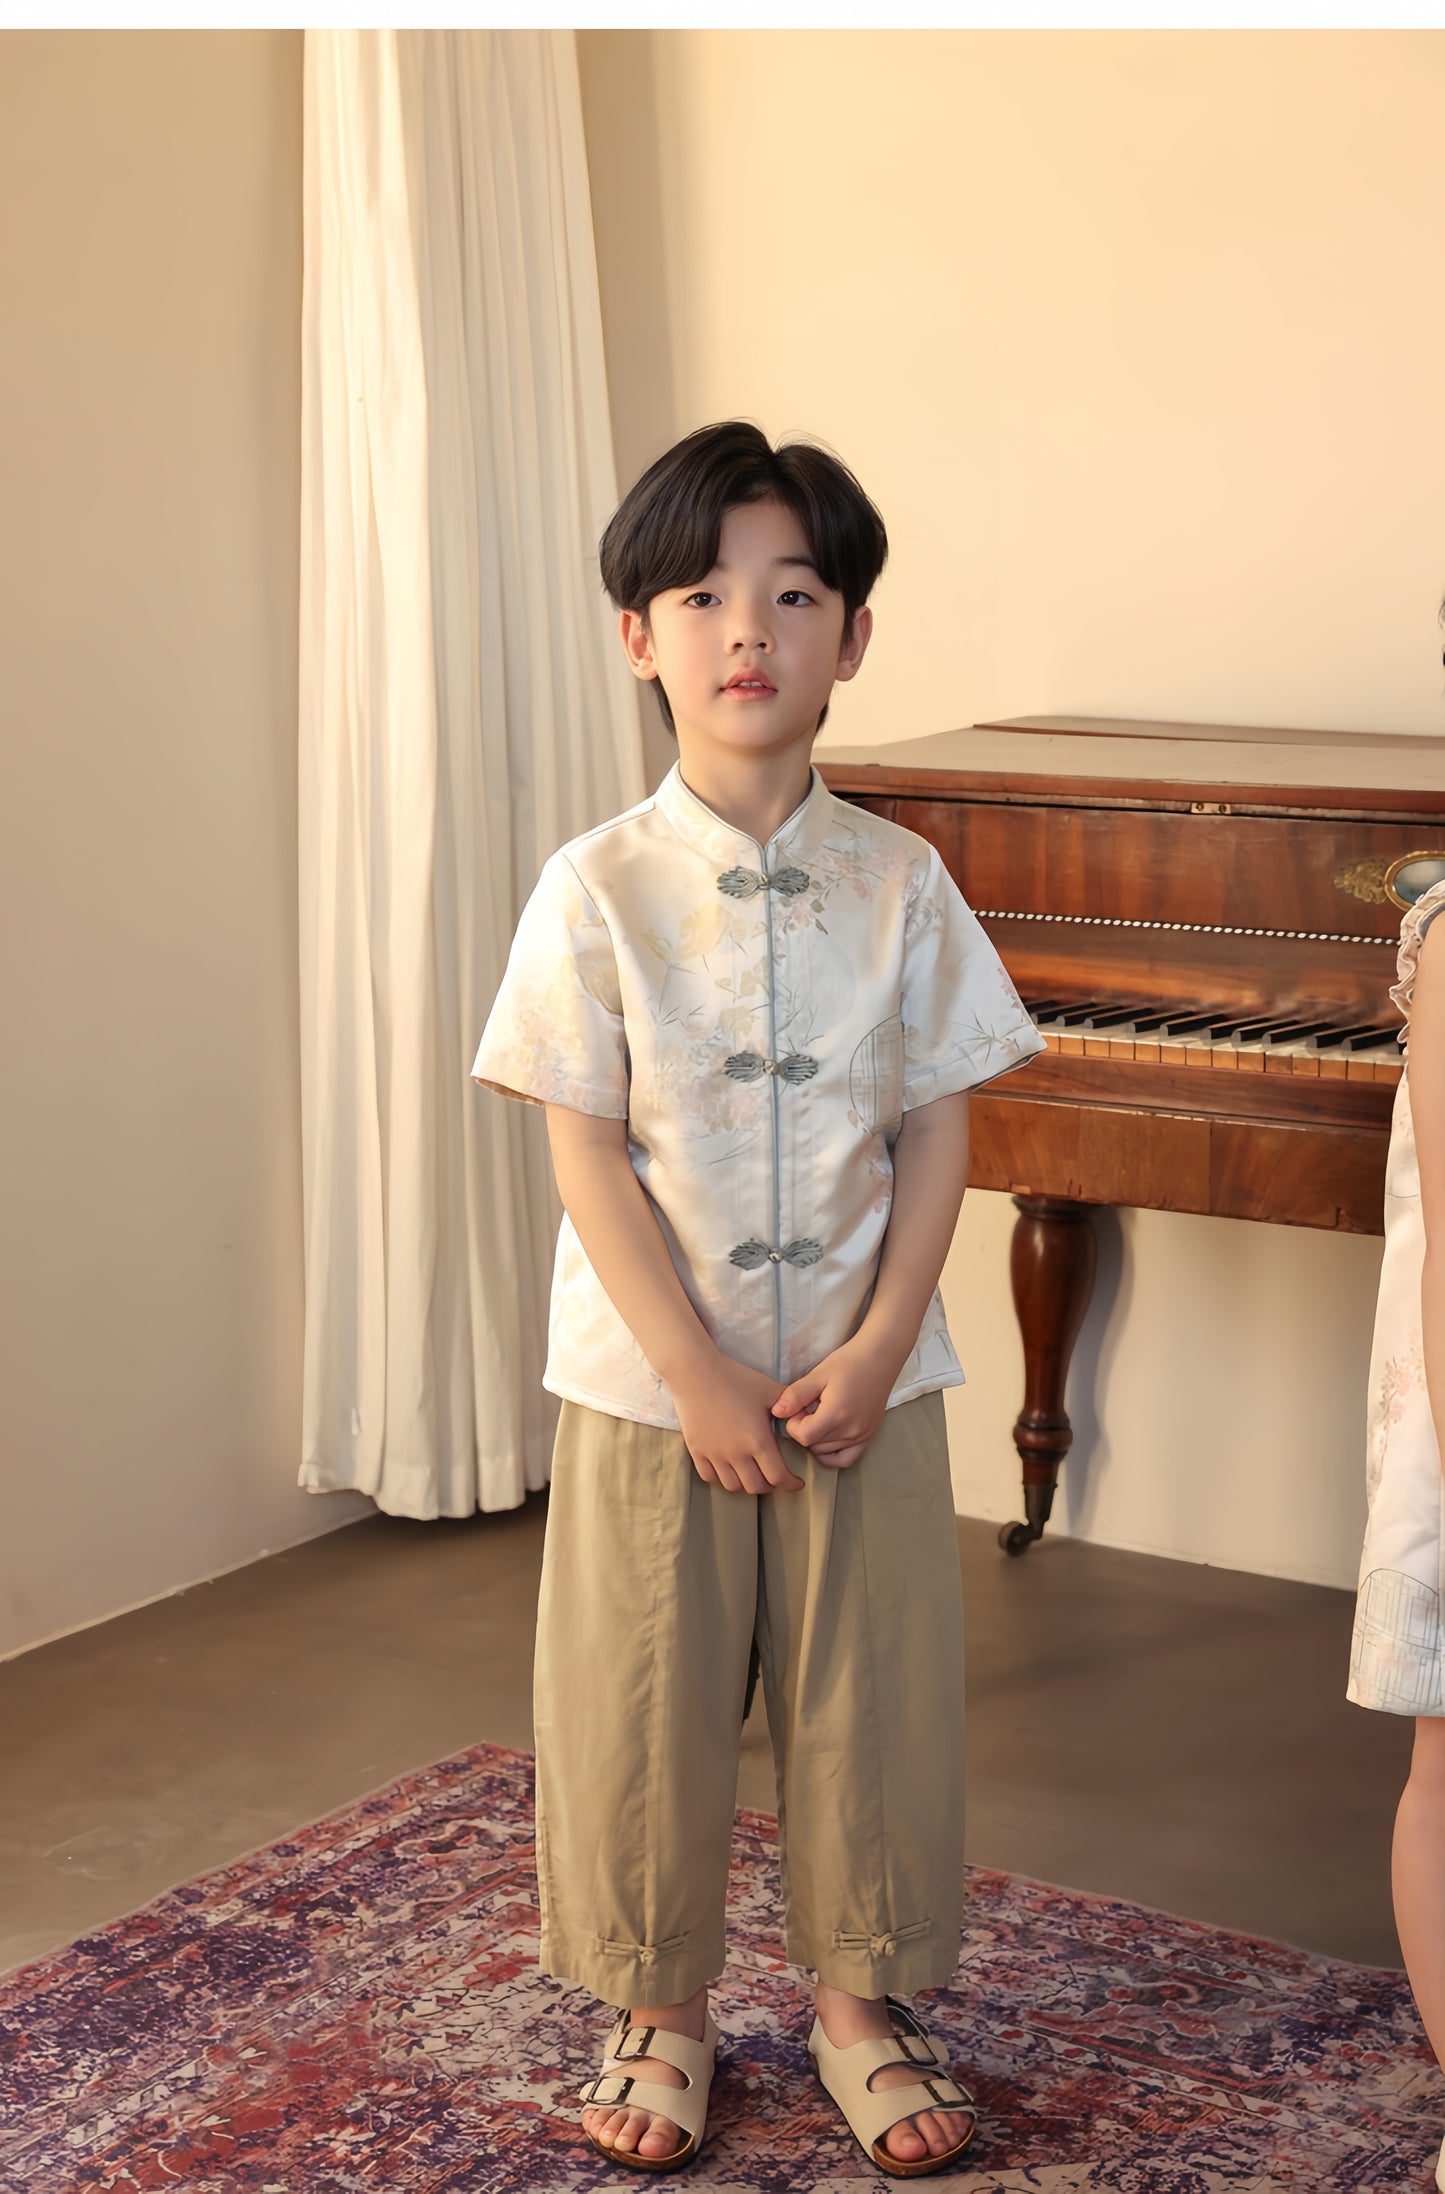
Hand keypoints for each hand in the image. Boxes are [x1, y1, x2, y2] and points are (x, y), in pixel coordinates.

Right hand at [669, 1352, 805, 1495]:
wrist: (695, 1372)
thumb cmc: (735, 1378)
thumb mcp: (769, 1389)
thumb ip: (792, 1406)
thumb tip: (807, 1418)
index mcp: (758, 1440)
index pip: (778, 1477)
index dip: (791, 1484)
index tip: (796, 1482)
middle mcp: (736, 1453)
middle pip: (756, 1487)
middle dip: (770, 1485)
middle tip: (775, 1476)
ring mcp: (714, 1454)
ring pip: (733, 1486)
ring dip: (746, 1483)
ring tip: (752, 1472)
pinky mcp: (696, 1451)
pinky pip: (710, 1477)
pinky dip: (721, 1478)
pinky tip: (729, 1468)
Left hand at [771, 1333, 904, 1469]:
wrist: (880, 1358)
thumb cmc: (849, 1362)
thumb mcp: (818, 1374)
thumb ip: (796, 1395)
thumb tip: (776, 1412)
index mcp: (837, 1414)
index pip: (803, 1436)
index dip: (793, 1424)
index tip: (798, 1407)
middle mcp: (851, 1431)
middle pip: (813, 1445)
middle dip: (804, 1429)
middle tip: (809, 1408)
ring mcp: (861, 1437)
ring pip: (825, 1452)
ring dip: (816, 1439)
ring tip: (820, 1415)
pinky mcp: (868, 1438)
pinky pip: (845, 1459)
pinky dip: (831, 1453)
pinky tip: (827, 1436)